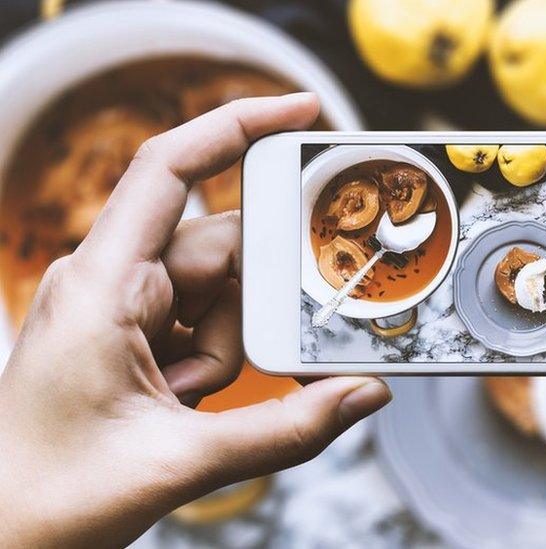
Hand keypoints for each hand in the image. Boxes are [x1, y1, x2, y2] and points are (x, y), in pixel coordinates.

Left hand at [0, 94, 390, 546]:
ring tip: (194, 403)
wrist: (4, 535)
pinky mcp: (134, 335)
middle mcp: (111, 281)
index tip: (302, 113)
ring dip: (231, 350)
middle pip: (221, 248)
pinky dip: (218, 361)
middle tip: (280, 344)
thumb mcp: (179, 462)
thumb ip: (285, 429)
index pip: (169, 168)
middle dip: (255, 304)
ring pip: (220, 294)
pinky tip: (190, 402)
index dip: (236, 126)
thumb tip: (363, 393)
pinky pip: (204, 324)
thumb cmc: (48, 494)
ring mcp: (122, 308)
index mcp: (101, 286)